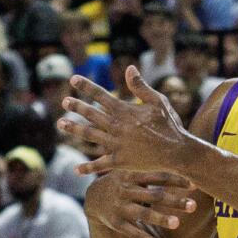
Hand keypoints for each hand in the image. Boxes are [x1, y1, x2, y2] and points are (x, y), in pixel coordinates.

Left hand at [60, 68, 195, 175]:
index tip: (73, 80)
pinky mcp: (120, 162)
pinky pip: (101, 164)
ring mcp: (117, 145)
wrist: (177, 152)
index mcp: (125, 111)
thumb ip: (141, 87)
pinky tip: (76, 169)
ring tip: (61, 124)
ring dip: (75, 130)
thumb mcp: (158, 102)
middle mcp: (117, 127)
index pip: (101, 95)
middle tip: (64, 101)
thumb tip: (129, 68)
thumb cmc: (169, 126)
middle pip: (91, 114)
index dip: (86, 87)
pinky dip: (88, 167)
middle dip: (77, 106)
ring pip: (90, 136)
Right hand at [85, 168, 196, 237]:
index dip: (176, 180)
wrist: (92, 196)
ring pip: (143, 214)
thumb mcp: (132, 171)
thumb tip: (183, 165)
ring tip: (177, 223)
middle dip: (174, 201)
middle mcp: (127, 190)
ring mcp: (121, 207)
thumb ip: (152, 170)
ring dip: (161, 218)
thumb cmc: (122, 181)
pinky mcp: (116, 223)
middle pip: (154, 196)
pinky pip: (133, 233)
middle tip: (193, 206)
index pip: (158, 176)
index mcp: (133, 175)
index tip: (195, 185)